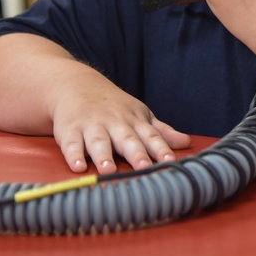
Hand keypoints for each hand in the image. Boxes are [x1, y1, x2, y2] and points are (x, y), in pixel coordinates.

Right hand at [50, 83, 190, 174]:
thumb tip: (186, 143)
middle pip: (127, 140)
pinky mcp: (69, 130)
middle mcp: (115, 123)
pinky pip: (71, 143)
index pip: (151, 136)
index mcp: (134, 122)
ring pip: (99, 142)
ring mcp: (92, 126)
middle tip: (144, 168)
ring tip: (108, 170)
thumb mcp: (139, 115)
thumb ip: (161, 132)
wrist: (76, 84)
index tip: (170, 161)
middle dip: (136, 154)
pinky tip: (77, 167)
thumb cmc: (114, 107)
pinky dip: (73, 154)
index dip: (161, 149)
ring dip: (103, 156)